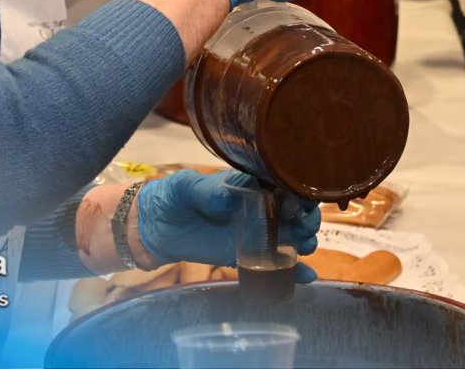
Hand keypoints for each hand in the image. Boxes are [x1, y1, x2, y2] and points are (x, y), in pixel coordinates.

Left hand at [136, 169, 320, 281]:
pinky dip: (293, 272)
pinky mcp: (247, 256)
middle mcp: (259, 208)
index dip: (297, 192)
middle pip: (295, 211)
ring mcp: (255, 234)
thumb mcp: (185, 186)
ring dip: (306, 241)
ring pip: (291, 236)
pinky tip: (308, 278)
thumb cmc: (173, 196)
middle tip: (304, 228)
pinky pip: (274, 264)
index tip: (300, 203)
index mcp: (249, 185)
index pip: (282, 185)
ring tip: (305, 248)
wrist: (157, 228)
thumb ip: (203, 190)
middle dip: (308, 218)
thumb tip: (225, 201)